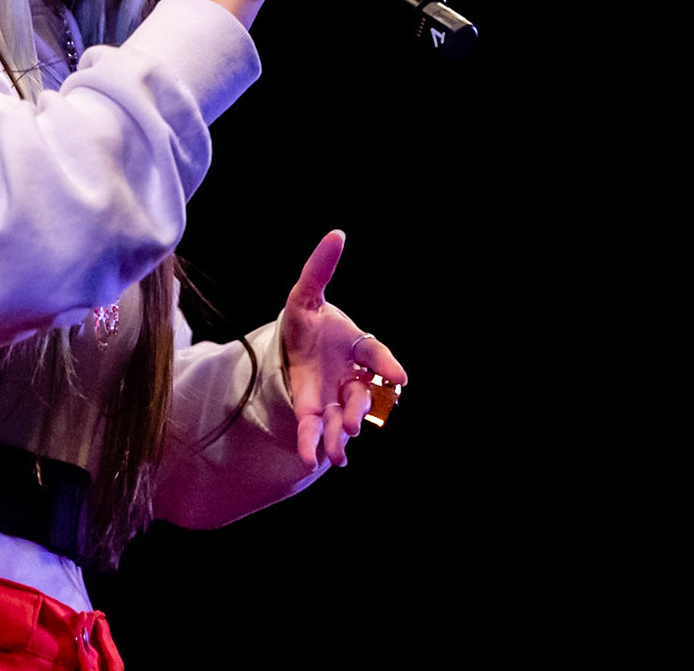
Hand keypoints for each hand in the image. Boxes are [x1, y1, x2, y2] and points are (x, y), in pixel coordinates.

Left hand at [280, 230, 407, 468]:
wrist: (293, 347)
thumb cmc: (308, 321)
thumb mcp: (306, 293)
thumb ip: (320, 268)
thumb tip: (337, 234)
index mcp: (357, 346)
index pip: (375, 354)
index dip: (388, 365)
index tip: (400, 379)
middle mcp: (352, 376)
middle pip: (363, 396)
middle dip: (360, 409)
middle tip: (355, 421)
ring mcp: (335, 398)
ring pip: (345, 419)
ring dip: (341, 435)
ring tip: (337, 453)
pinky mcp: (314, 413)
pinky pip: (317, 431)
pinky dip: (314, 444)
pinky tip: (310, 459)